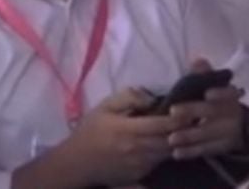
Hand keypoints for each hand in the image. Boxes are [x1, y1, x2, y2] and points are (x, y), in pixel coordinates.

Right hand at [50, 88, 180, 186]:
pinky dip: (165, 153)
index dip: (180, 118)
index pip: (163, 124)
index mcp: (128, 129)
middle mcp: (138, 148)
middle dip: (184, 131)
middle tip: (194, 122)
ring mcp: (141, 164)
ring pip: (169, 153)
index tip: (189, 111)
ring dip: (177, 143)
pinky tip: (166, 145)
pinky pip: (160, 162)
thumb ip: (127, 97)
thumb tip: (151, 97)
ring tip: (184, 133)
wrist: (77, 162)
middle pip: (171, 140)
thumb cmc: (90, 131)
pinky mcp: (141, 174)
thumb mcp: (103, 107)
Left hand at [167, 60, 244, 159]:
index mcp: (230, 96)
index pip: (229, 93)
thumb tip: (199, 60)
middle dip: (194, 112)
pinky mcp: (224, 148)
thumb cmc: (212, 102)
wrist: (234, 126)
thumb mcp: (209, 86)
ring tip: (171, 139)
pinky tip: (176, 154)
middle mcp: (233, 114)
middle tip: (173, 113)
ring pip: (210, 134)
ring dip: (190, 137)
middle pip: (214, 113)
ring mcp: (231, 133)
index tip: (208, 93)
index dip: (221, 93)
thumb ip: (203, 75)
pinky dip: (192, 152)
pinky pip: (208, 151)